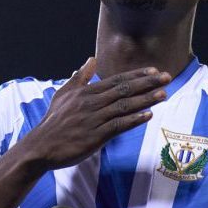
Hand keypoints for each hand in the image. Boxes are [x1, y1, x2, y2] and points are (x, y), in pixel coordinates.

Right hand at [28, 57, 170, 169]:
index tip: (154, 71)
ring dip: (145, 100)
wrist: (41, 147)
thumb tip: (91, 60)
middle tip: (166, 77)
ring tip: (163, 94)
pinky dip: (134, 120)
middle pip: (124, 89)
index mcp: (86, 92)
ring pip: (124, 106)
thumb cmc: (53, 121)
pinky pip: (118, 125)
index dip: (136, 75)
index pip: (116, 80)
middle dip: (147, 83)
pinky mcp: (95, 136)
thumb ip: (80, 77)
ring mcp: (94, 119)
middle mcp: (92, 102)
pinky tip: (148, 116)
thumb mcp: (64, 94)